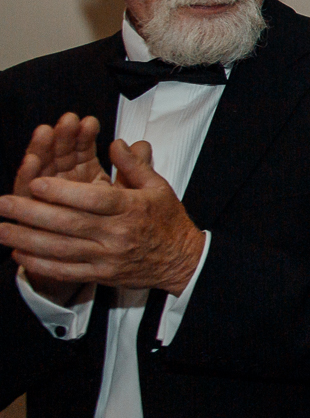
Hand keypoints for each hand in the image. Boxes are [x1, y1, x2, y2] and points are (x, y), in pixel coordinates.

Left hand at [0, 139, 204, 295]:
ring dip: (27, 239)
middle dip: (32, 213)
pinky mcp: (102, 274)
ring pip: (62, 249)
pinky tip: (20, 254)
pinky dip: (41, 264)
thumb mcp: (158, 187)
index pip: (94, 199)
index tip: (36, 183)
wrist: (183, 260)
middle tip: (4, 203)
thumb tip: (116, 143)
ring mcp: (108, 257)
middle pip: (70, 224)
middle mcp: (118, 234)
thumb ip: (134, 164)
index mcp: (131, 209)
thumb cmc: (168, 221)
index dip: (63, 192)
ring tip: (1, 228)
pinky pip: (67, 271)